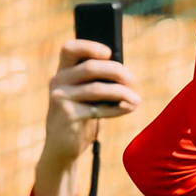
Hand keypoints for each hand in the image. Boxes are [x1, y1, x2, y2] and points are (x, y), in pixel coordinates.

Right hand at [42, 38, 139, 158]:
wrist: (61, 149)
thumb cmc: (79, 118)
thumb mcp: (84, 97)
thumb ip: (96, 82)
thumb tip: (124, 73)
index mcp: (62, 72)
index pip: (69, 49)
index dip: (90, 46)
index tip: (109, 53)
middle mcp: (58, 82)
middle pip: (91, 67)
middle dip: (117, 71)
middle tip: (132, 80)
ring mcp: (60, 99)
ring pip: (98, 88)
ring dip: (122, 92)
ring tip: (136, 99)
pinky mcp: (67, 116)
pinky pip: (99, 109)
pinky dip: (118, 108)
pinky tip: (129, 108)